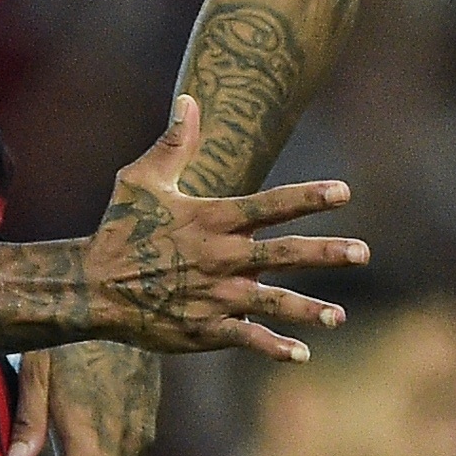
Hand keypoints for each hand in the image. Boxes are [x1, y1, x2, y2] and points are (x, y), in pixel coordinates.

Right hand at [78, 96, 358, 358]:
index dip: (308, 198)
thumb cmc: (119, 228)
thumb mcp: (141, 180)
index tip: (344, 193)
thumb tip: (189, 101)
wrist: (93, 286)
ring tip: (338, 316)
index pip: (270, 205)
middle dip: (325, 252)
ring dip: (309, 309)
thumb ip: (173, 144)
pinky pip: (247, 338)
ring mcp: (216, 296)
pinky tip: (302, 355)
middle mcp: (221, 257)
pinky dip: (274, 347)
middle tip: (362, 252)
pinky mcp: (206, 328)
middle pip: (284, 253)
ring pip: (274, 301)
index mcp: (211, 219)